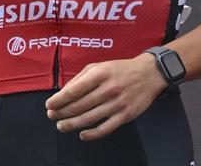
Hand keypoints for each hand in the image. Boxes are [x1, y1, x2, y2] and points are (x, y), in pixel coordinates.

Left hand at [45, 53, 167, 139]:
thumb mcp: (100, 66)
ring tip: (61, 126)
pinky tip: (82, 134)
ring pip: (88, 119)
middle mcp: (109, 88)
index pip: (73, 91)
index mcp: (101, 74)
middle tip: (52, 116)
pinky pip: (104, 129)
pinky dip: (91, 134)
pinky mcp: (126, 115)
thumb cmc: (122, 70)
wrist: (151, 73)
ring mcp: (118, 103)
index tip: (49, 105)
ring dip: (71, 124)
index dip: (58, 100)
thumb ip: (81, 78)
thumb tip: (63, 93)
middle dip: (60, 113)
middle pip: (78, 106)